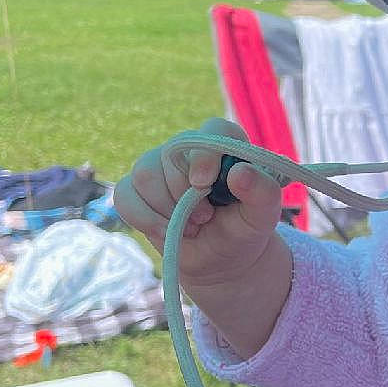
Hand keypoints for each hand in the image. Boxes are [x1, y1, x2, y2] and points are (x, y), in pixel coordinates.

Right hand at [114, 118, 283, 292]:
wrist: (220, 257)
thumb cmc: (244, 229)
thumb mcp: (263, 216)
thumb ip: (262, 192)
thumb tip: (240, 172)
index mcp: (225, 146)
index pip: (213, 129)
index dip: (205, 154)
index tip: (204, 184)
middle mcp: (189, 149)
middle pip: (170, 155)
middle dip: (184, 195)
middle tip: (205, 218)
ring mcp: (159, 166)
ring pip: (144, 174)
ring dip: (165, 208)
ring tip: (191, 226)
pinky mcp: (136, 189)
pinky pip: (124, 194)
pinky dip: (144, 218)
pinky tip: (166, 231)